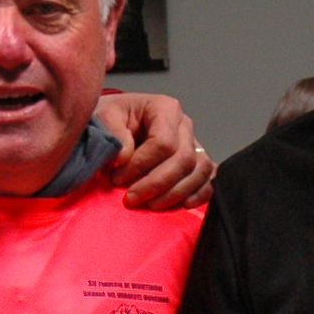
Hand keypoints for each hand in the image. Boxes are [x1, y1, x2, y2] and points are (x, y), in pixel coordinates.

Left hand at [92, 92, 215, 208]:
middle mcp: (184, 125)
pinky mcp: (198, 161)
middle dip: (156, 184)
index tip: (117, 179)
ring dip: (175, 193)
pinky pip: (210, 179)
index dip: (140, 165)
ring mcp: (195, 143)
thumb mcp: (104, 116)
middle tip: (131, 198)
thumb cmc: (112, 119)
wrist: (117, 123)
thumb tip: (124, 157)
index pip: (163, 142)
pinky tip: (182, 204)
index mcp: (165, 108)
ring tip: (151, 204)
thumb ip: (112, 132)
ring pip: (199, 171)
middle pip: (183, 159)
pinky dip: (200, 194)